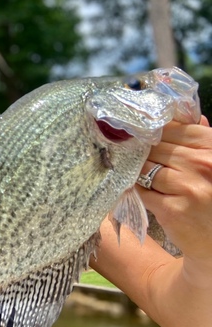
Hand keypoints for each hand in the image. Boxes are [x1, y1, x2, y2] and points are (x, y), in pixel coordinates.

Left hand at [137, 116, 211, 260]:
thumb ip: (199, 141)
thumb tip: (175, 117)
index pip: (175, 130)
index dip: (153, 132)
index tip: (138, 134)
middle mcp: (204, 164)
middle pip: (156, 148)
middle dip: (139, 151)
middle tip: (123, 152)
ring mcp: (188, 187)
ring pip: (146, 168)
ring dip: (134, 170)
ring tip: (127, 170)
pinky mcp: (172, 209)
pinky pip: (142, 191)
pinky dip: (133, 189)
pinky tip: (130, 188)